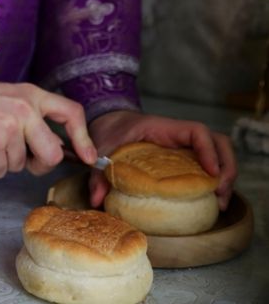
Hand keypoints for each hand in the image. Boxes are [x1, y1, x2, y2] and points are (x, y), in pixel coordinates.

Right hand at [0, 76, 97, 178]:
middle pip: (53, 154)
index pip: (71, 112)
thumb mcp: (10, 97)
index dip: (83, 138)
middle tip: (23, 158)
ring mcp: (9, 129)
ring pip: (21, 165)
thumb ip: (33, 117)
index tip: (88, 157)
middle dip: (40, 164)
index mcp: (32, 95)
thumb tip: (55, 147)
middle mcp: (25, 110)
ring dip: (5, 161)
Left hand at [87, 109, 236, 210]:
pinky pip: (207, 166)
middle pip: (218, 142)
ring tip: (221, 203)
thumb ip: (98, 171)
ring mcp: (184, 147)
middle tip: (221, 195)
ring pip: (218, 153)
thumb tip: (96, 198)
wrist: (108, 122)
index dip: (208, 150)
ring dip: (225, 176)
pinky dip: (215, 181)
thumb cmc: (110, 130)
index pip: (196, 131)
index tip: (211, 173)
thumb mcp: (102, 147)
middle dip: (227, 167)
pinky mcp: (183, 160)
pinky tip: (211, 202)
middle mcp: (179, 137)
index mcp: (163, 128)